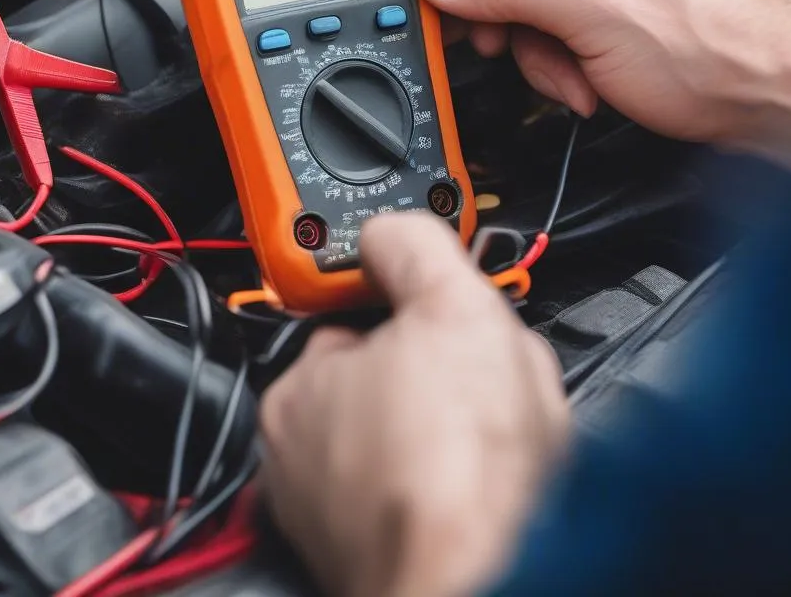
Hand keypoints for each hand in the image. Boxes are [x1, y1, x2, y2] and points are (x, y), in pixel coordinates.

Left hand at [259, 212, 568, 596]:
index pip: (350, 323)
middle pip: (377, 385)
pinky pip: (409, 502)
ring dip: (438, 433)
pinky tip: (479, 488)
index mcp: (298, 391)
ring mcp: (329, 520)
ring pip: (397, 444)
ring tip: (487, 439)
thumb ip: (414, 247)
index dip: (407, 313)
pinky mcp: (368, 563)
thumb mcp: (452, 303)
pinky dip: (440, 490)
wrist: (495, 583)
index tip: (442, 320)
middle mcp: (295, 461)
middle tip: (478, 383)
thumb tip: (395, 230)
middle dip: (430, 375)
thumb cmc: (462, 468)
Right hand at [414, 0, 790, 165]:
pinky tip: (595, 88)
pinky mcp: (631, 17)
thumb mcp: (596, 16)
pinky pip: (570, 36)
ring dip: (550, 60)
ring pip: (544, 16)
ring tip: (581, 83)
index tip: (446, 13)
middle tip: (529, 57)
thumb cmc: (722, 53)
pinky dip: (571, 69)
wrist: (779, 110)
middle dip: (528, 33)